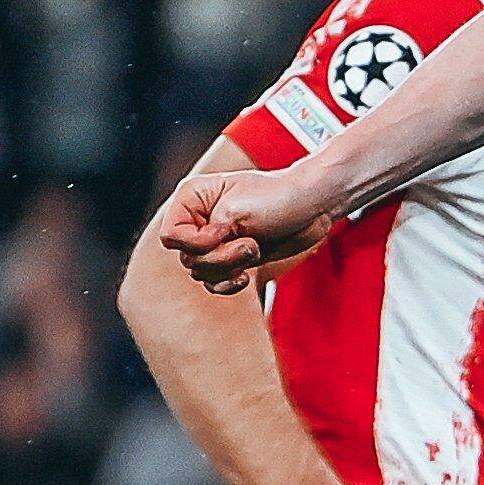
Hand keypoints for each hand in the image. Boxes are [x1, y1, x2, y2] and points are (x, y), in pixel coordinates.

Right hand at [158, 162, 337, 293]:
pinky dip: (227, 285)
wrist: (312, 207)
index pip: (171, 236)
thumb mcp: (236, 213)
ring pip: (201, 273)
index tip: (225, 232)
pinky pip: (214, 283)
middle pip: (187, 258)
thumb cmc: (277, 199)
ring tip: (255, 249)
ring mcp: (215, 241)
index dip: (196, 242)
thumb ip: (207, 237)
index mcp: (192, 199)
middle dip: (221, 257)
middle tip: (251, 243)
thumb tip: (192, 261)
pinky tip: (244, 278)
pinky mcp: (232, 258)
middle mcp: (198, 220)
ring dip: (229, 267)